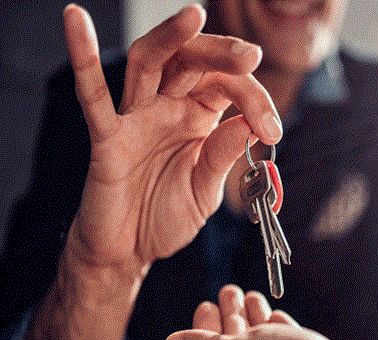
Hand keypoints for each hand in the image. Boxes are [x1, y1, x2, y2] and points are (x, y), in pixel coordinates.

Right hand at [63, 4, 281, 278]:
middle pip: (193, 62)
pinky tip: (78, 22)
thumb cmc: (165, 216)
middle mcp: (169, 108)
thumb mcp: (205, 189)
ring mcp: (137, 118)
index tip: (272, 129)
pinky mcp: (108, 137)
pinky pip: (93, 96)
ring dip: (172, 37)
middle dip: (223, 54)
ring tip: (194, 14)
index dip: (254, 100)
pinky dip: (84, 57)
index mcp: (200, 118)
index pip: (228, 88)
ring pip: (151, 62)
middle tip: (250, 54)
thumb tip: (248, 124)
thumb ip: (222, 157)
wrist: (130, 251)